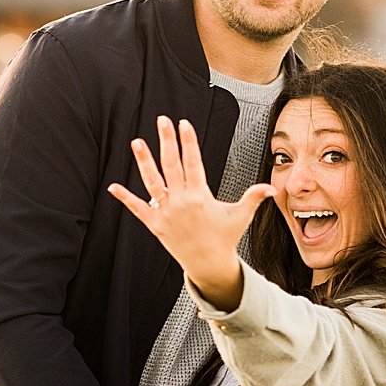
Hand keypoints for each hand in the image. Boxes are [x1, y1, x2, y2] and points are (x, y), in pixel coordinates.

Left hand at [108, 117, 274, 308]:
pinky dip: (125, 198)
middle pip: (171, 164)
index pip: (193, 162)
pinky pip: (138, 208)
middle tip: (162, 121)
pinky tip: (112, 186)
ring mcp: (166, 213)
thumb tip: (273, 189)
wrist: (208, 264)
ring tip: (137, 142)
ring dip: (143, 161)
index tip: (184, 123)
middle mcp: (181, 202)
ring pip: (152, 182)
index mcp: (200, 196)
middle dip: (167, 141)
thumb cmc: (225, 238)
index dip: (188, 142)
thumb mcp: (241, 216)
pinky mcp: (155, 224)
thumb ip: (254, 198)